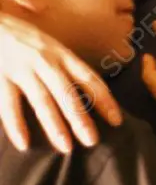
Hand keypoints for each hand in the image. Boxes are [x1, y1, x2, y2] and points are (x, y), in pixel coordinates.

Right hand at [0, 12, 122, 152]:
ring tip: (66, 147)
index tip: (116, 120)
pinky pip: (9, 104)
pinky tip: (24, 144)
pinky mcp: (1, 76)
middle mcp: (45, 61)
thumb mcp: (50, 45)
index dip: (104, 99)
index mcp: (61, 54)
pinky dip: (16, 124)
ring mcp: (23, 68)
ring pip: (43, 100)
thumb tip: (87, 89)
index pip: (88, 78)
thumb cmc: (22, 37)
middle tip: (92, 141)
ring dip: (55, 125)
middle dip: (81, 118)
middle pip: (68, 93)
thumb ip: (65, 65)